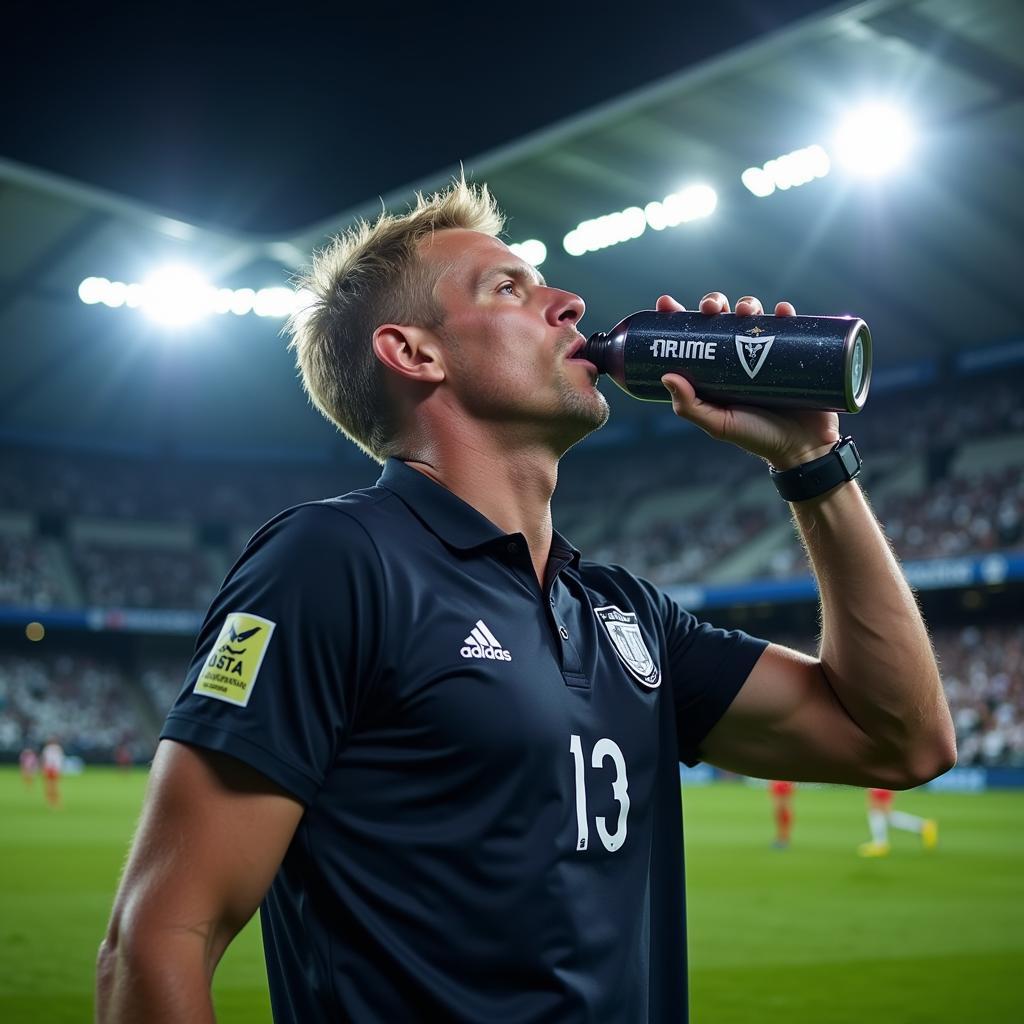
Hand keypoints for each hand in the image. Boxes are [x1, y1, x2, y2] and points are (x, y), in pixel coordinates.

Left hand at [656, 291, 840, 468]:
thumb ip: (690, 407)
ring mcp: (767, 350)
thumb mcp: (718, 424)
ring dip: (748, 304)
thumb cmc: (756, 437)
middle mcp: (738, 354)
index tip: (666, 304)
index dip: (678, 316)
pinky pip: (791, 324)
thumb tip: (666, 376)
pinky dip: (786, 312)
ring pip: (753, 315)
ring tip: (747, 311)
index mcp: (714, 369)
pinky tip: (782, 311)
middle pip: (722, 317)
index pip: (692, 336)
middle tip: (712, 308)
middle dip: (713, 304)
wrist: (802, 447)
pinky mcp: (796, 351)